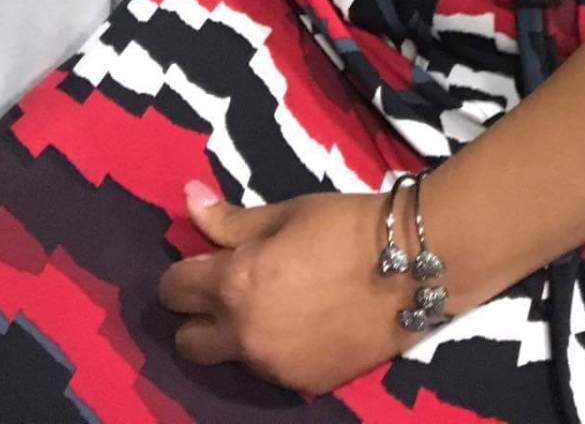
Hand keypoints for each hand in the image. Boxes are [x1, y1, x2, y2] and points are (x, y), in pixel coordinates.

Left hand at [159, 185, 405, 395]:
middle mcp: (244, 334)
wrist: (410, 266)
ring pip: (230, 359)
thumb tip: (188, 199)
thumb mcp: (286, 213)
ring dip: (237, 335)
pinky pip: (272, 370)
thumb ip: (230, 220)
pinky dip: (277, 350)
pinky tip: (307, 325)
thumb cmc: (345, 225)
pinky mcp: (304, 384)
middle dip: (197, 317)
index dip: (183, 274)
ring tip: (276, 306)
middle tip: (229, 292)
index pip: (175, 290)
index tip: (204, 263)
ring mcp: (274, 366)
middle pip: (187, 342)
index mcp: (235, 284)